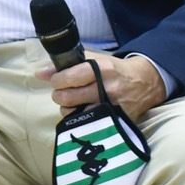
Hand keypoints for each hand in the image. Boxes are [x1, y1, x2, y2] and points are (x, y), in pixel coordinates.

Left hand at [36, 51, 167, 121]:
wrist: (144, 82)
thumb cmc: (114, 69)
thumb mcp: (93, 60)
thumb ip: (67, 64)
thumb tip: (40, 73)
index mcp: (100, 70)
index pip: (68, 77)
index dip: (56, 80)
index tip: (56, 80)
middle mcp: (106, 89)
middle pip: (68, 97)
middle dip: (58, 95)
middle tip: (61, 92)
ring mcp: (111, 108)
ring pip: (74, 114)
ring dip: (67, 108)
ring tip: (72, 102)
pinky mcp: (115, 121)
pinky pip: (87, 124)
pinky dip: (79, 119)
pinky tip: (81, 112)